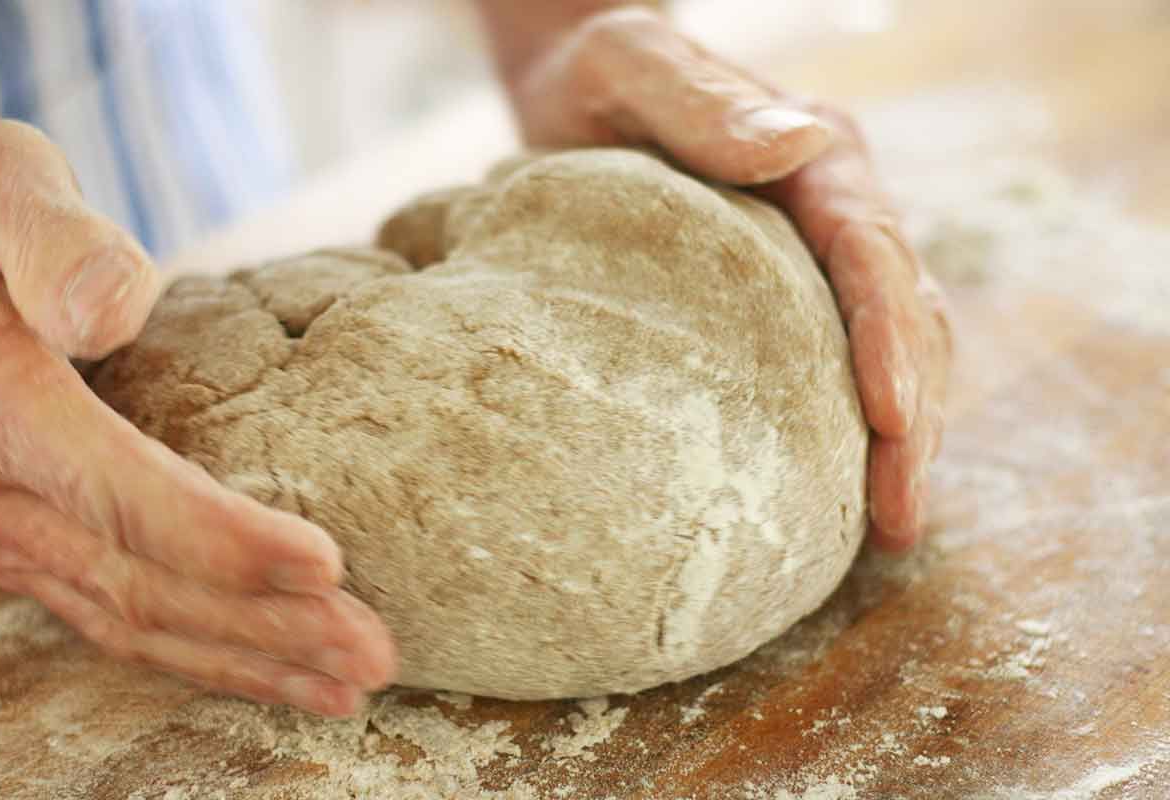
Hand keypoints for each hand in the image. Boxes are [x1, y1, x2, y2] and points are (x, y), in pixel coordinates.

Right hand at [0, 120, 395, 714]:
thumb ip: (46, 236)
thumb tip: (107, 312)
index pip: (119, 495)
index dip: (223, 541)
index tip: (328, 565)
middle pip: (143, 584)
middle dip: (266, 628)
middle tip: (374, 658)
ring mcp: (6, 532)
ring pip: (132, 620)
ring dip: (247, 659)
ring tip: (346, 689)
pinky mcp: (31, 542)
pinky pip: (114, 613)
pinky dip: (199, 649)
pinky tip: (270, 667)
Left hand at [504, 7, 950, 549]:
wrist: (579, 85)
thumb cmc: (600, 71)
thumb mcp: (635, 66)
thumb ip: (707, 103)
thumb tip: (796, 142)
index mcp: (817, 163)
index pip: (871, 255)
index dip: (890, 340)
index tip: (893, 423)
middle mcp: (834, 212)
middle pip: (903, 319)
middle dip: (913, 419)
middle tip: (900, 518)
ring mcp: (815, 261)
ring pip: (891, 352)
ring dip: (900, 438)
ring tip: (891, 528)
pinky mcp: (785, 298)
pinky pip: (835, 364)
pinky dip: (850, 429)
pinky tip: (838, 496)